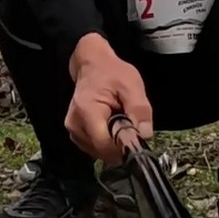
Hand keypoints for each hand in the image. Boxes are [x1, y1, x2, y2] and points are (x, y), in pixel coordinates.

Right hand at [65, 34, 152, 167]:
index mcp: (87, 111)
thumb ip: (139, 110)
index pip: (104, 144)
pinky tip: (111, 125)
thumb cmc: (111, 72)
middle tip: (130, 125)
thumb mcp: (132, 85)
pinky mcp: (75, 134)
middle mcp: (75, 124)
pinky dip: (107, 142)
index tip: (137, 138)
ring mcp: (73, 131)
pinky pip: (95, 148)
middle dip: (121, 144)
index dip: (123, 146)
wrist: (92, 65)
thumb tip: (145, 136)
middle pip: (102, 151)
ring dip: (114, 143)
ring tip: (119, 121)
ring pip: (100, 152)